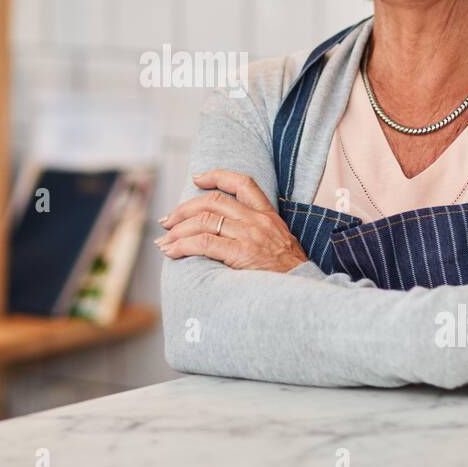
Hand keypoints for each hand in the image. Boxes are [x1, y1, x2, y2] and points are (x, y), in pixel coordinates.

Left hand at [155, 169, 307, 272]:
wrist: (303, 291)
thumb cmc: (287, 274)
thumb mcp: (279, 243)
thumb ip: (257, 232)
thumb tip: (225, 233)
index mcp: (268, 216)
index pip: (243, 183)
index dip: (217, 176)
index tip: (197, 178)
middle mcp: (258, 221)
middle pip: (213, 202)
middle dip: (184, 210)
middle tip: (168, 221)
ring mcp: (250, 236)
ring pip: (204, 221)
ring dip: (178, 231)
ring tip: (164, 241)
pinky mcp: (241, 254)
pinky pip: (204, 243)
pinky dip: (182, 246)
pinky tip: (172, 252)